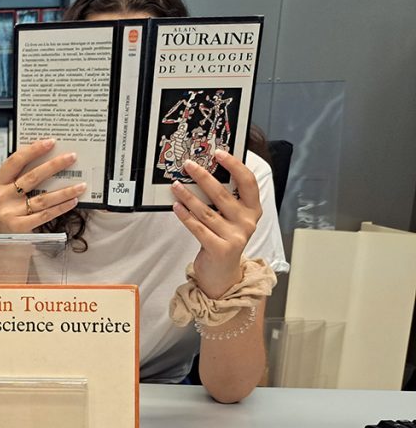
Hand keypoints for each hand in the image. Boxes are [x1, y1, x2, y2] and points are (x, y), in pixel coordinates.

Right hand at [0, 139, 87, 232]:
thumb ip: (21, 177)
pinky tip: (73, 201)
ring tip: (81, 184)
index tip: (50, 142)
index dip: (33, 150)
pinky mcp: (19, 227)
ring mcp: (9, 212)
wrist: (2, 241)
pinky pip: (45, 214)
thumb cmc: (9, 212)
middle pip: (31, 177)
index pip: (15, 161)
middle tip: (71, 157)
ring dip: (64, 190)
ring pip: (42, 198)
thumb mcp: (8, 193)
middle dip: (54, 165)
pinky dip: (61, 207)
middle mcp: (2, 197)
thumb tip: (48, 158)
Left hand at [172, 151, 260, 298]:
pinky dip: (185, 215)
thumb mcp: (231, 218)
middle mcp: (247, 222)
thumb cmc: (224, 240)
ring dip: (188, 196)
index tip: (219, 153)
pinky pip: (197, 227)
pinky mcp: (220, 248)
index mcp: (253, 210)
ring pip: (206, 210)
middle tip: (188, 165)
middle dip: (203, 176)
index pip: (248, 181)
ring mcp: (235, 236)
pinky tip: (176, 206)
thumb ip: (225, 200)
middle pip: (222, 193)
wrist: (223, 274)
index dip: (234, 165)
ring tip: (175, 185)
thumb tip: (204, 173)